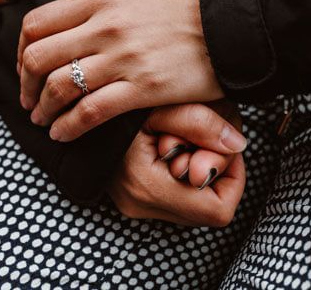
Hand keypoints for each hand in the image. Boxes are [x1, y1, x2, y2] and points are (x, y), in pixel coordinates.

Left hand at [18, 0, 222, 141]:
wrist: (236, 25)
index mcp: (101, 0)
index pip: (37, 23)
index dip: (20, 49)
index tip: (25, 65)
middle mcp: (106, 28)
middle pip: (40, 57)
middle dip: (25, 83)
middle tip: (28, 98)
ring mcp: (124, 60)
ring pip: (61, 87)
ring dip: (43, 109)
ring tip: (43, 119)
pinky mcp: (144, 89)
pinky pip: (92, 112)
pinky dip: (69, 127)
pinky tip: (62, 133)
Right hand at [109, 103, 245, 225]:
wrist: (72, 107)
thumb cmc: (118, 101)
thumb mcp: (161, 103)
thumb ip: (201, 123)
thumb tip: (238, 145)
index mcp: (147, 187)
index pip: (218, 210)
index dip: (231, 177)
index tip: (219, 144)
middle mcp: (139, 205)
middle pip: (208, 207)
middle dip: (213, 168)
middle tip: (197, 135)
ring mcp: (133, 205)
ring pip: (193, 201)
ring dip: (197, 167)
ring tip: (176, 136)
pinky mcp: (131, 198)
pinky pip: (176, 194)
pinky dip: (182, 169)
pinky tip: (167, 143)